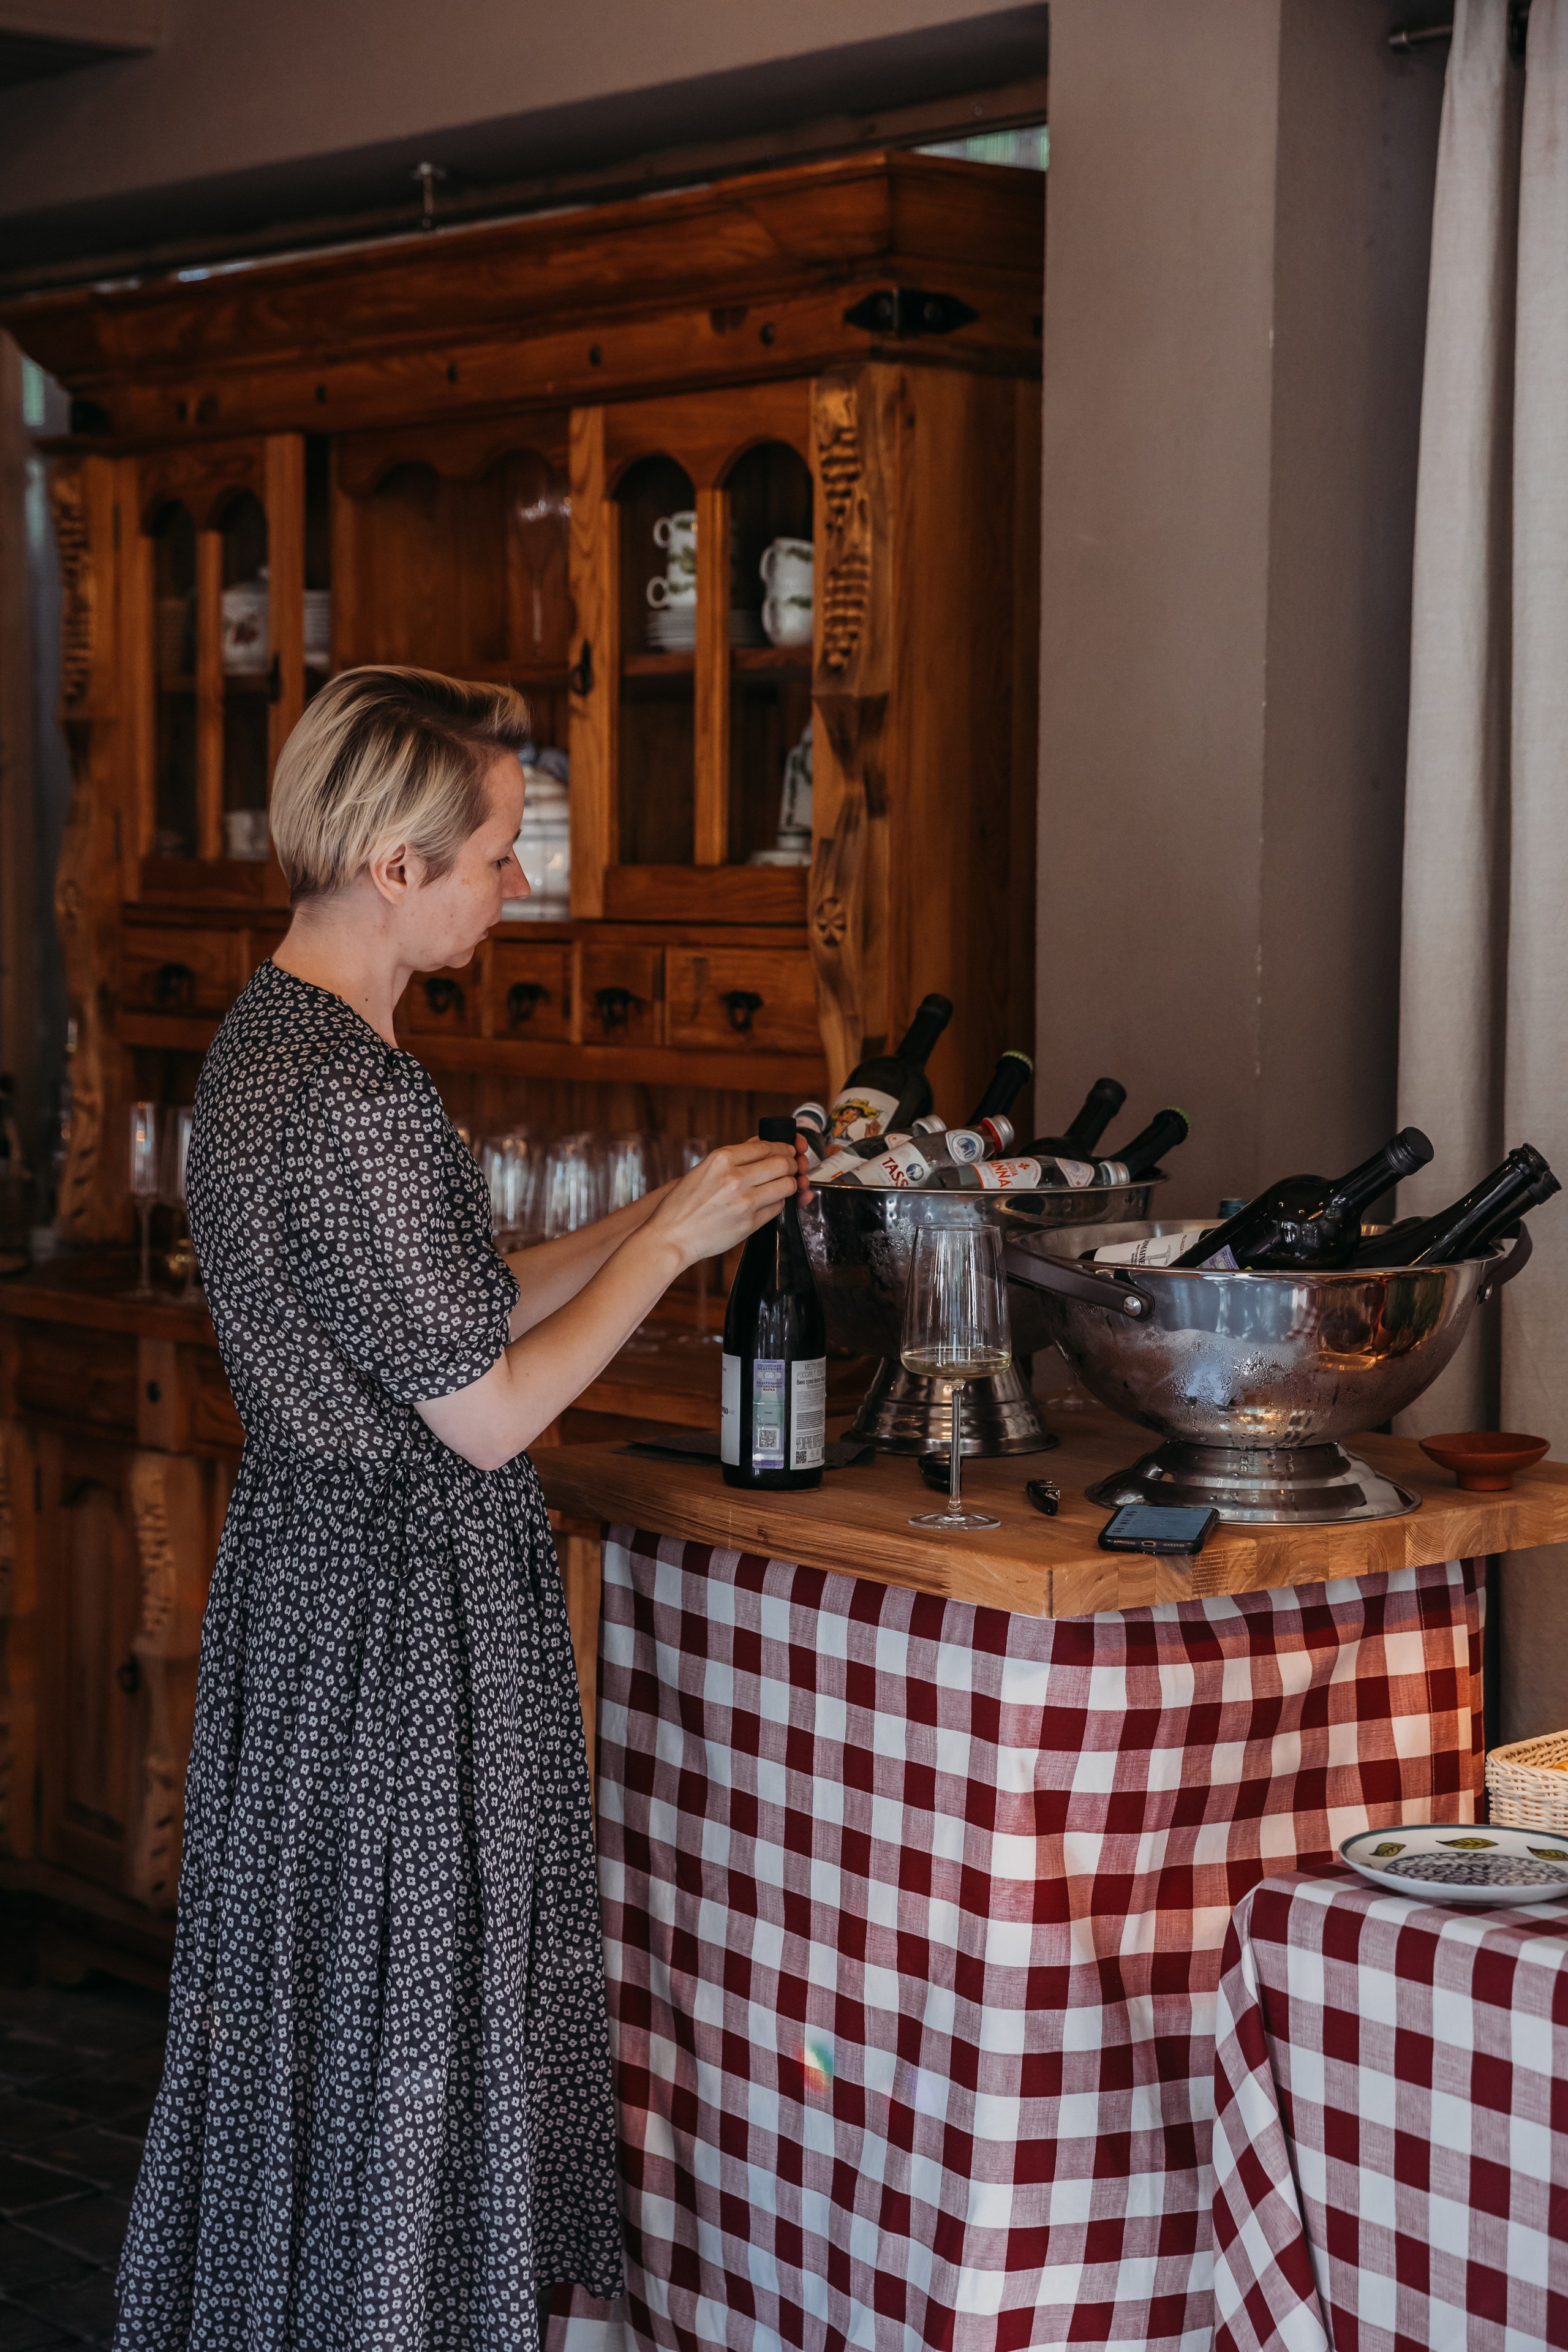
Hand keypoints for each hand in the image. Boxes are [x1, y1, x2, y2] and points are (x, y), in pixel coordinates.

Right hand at [644, 1137, 798, 1270]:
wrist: (671, 1235)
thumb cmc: (683, 1203)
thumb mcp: (704, 1169)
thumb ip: (734, 1156)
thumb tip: (761, 1144)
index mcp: (721, 1159)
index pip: (767, 1146)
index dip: (783, 1147)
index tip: (788, 1150)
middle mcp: (735, 1177)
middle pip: (782, 1163)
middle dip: (792, 1164)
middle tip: (792, 1167)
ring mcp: (744, 1201)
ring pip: (786, 1185)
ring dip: (791, 1184)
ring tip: (785, 1184)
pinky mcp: (750, 1223)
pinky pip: (777, 1208)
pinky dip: (778, 1203)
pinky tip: (770, 1202)